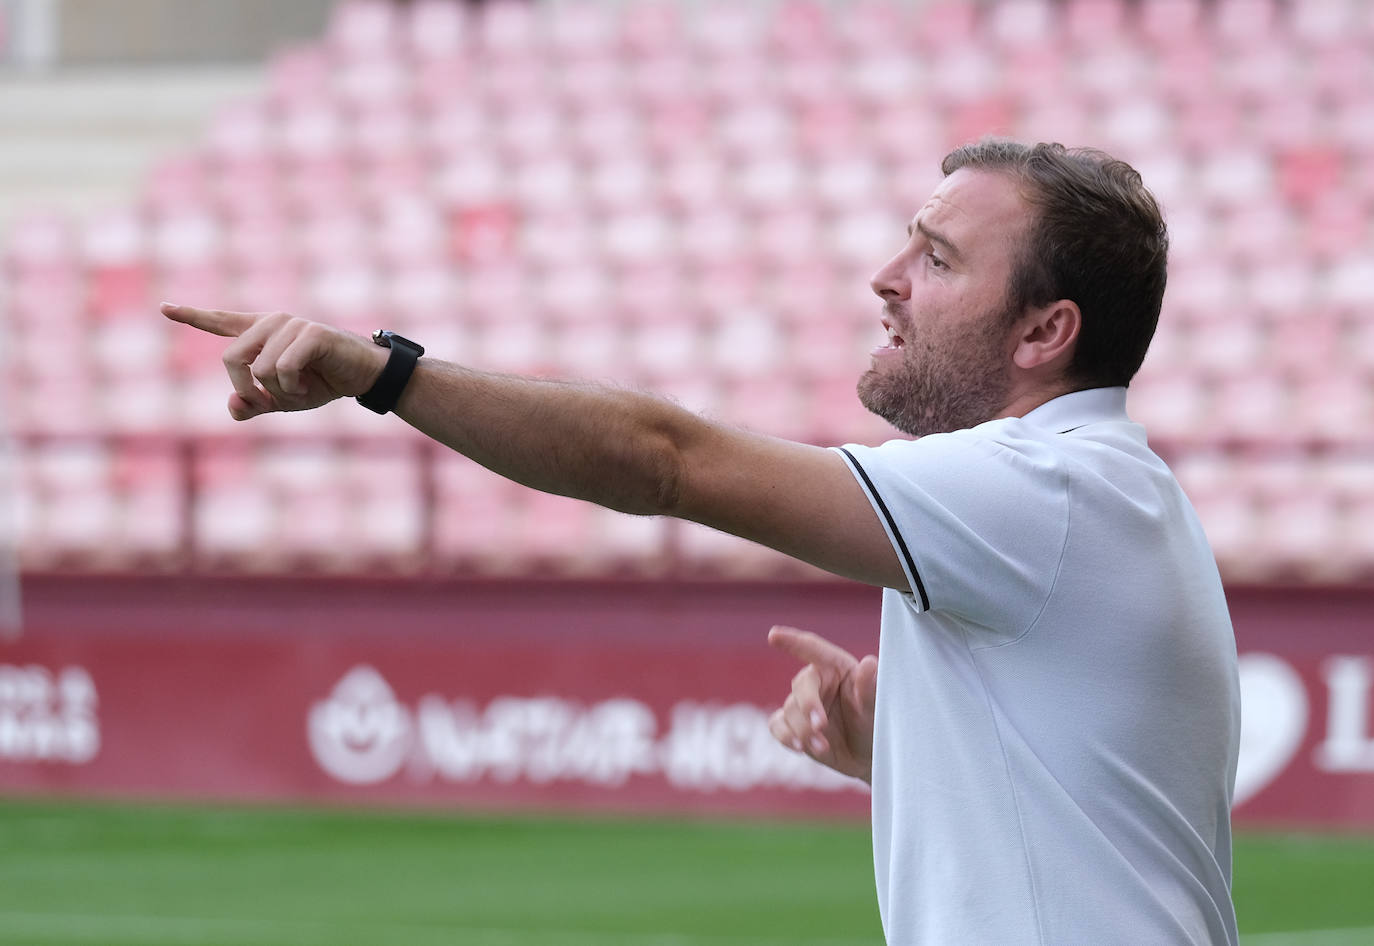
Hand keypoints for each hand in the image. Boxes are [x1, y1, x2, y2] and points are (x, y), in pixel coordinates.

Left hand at [161, 303, 387, 420]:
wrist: (362, 376)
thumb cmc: (322, 383)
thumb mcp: (281, 400)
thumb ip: (252, 405)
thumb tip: (233, 404)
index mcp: (261, 334)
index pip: (221, 322)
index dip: (191, 316)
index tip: (164, 307)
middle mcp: (271, 323)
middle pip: (231, 359)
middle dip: (246, 389)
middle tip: (268, 402)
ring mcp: (291, 324)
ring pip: (259, 369)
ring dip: (279, 392)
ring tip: (300, 390)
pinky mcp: (310, 332)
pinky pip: (283, 368)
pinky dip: (294, 388)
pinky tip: (309, 387)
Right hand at [766, 625, 877, 782]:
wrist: (867, 756)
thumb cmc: (876, 724)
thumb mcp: (877, 708)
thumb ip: (870, 689)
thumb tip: (869, 663)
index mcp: (837, 667)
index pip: (813, 648)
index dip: (792, 641)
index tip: (773, 635)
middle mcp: (817, 681)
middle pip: (801, 685)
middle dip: (808, 706)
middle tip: (819, 725)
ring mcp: (801, 703)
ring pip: (790, 710)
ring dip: (804, 730)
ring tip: (823, 747)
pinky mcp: (791, 724)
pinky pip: (777, 725)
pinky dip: (786, 736)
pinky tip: (800, 747)